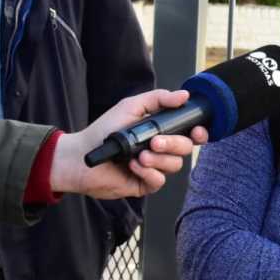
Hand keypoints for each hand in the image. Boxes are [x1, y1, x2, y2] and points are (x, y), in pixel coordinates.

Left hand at [50, 89, 207, 197]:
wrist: (81, 156)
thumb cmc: (104, 130)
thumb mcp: (131, 106)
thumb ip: (159, 99)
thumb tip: (184, 96)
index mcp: (161, 130)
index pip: (189, 132)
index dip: (199, 132)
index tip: (197, 131)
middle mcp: (161, 148)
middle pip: (185, 148)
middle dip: (173, 144)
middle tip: (154, 142)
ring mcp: (154, 166)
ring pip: (175, 165)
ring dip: (157, 159)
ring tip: (138, 156)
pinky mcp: (144, 183)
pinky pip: (159, 181)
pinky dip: (147, 172)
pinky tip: (133, 166)